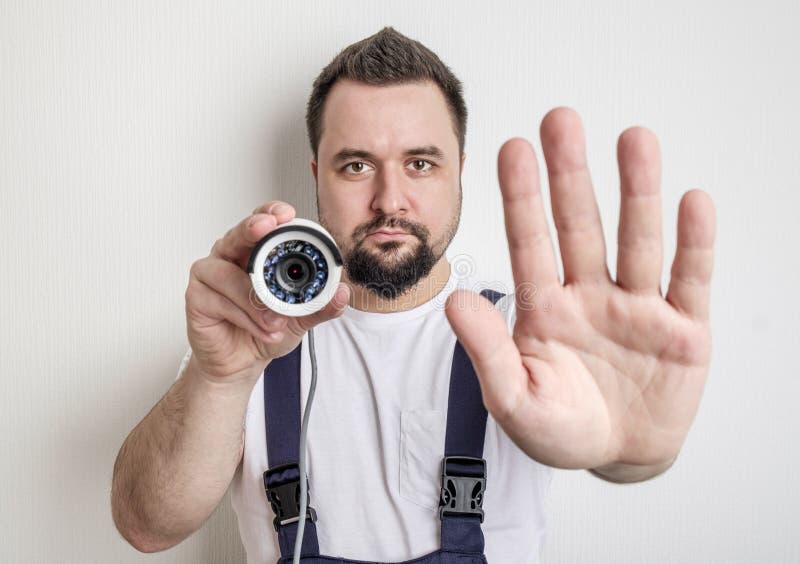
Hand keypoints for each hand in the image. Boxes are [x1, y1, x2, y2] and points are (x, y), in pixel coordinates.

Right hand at [185, 201, 349, 383]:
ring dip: (255, 300)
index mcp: (255, 252)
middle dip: (252, 228)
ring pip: (228, 274)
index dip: (271, 213)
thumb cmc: (267, 330)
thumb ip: (321, 305)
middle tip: (266, 227)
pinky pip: (220, 300)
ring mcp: (210, 274)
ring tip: (276, 322)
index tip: (286, 214)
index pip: (263, 222)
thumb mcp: (301, 318)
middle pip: (238, 234)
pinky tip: (260, 329)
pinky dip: (245, 317)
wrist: (242, 362)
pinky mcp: (196, 297)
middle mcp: (230, 256)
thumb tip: (342, 293)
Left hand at [445, 107, 715, 470]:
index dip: (521, 197)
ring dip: (637, 191)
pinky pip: (690, 279)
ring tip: (634, 138)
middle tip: (560, 119)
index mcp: (544, 307)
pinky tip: (691, 202)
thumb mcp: (514, 399)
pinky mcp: (683, 328)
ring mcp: (638, 307)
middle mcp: (590, 294)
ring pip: (636, 240)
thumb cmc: (559, 428)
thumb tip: (455, 301)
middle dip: (570, 176)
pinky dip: (693, 243)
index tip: (512, 147)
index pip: (530, 243)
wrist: (619, 456)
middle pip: (580, 226)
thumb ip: (487, 352)